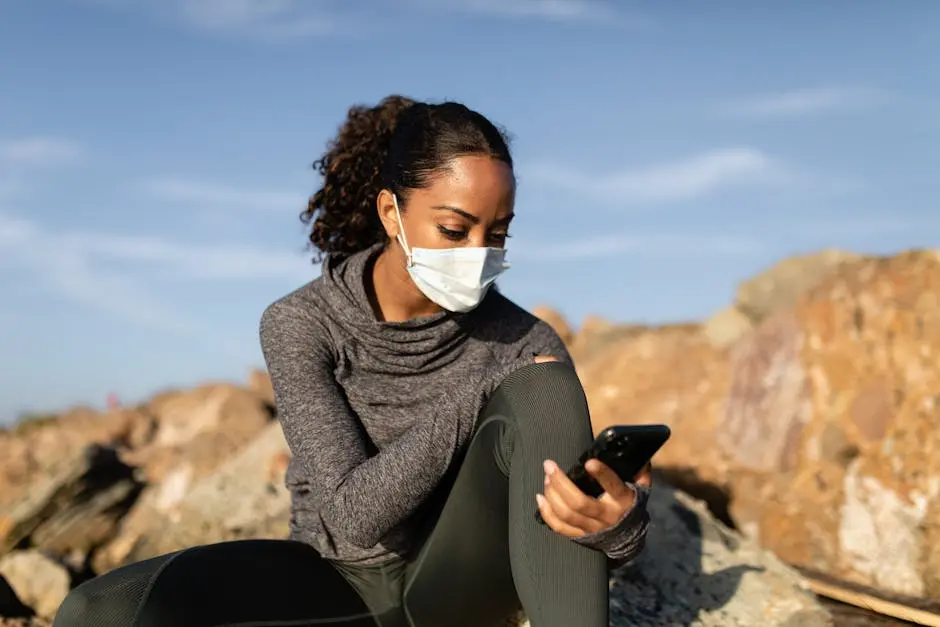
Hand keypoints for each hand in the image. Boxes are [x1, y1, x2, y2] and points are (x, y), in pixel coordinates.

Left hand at [536, 459, 652, 537]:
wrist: (630, 537)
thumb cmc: (631, 504)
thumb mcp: (640, 486)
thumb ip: (639, 470)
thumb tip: (637, 452)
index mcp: (622, 500)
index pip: (613, 486)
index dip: (602, 475)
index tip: (589, 462)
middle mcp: (606, 516)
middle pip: (579, 502)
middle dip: (561, 482)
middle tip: (549, 465)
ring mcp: (592, 528)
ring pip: (567, 514)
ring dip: (552, 494)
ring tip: (546, 478)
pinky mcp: (580, 536)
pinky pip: (560, 528)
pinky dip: (547, 513)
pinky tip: (540, 498)